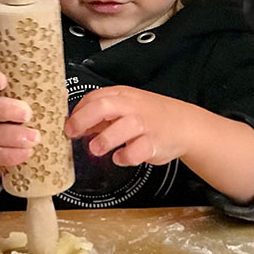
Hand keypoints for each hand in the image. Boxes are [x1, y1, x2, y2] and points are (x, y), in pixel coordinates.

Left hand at [64, 86, 196, 166]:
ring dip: (105, 139)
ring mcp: (145, 124)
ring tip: (95, 149)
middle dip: (84, 119)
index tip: (68, 125)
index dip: (77, 111)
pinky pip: (138, 149)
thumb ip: (101, 115)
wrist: (184, 124)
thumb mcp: (125, 108)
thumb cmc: (151, 116)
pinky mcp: (155, 142)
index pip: (94, 97)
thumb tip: (75, 125)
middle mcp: (132, 106)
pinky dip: (126, 155)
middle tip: (72, 132)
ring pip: (123, 126)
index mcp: (122, 95)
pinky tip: (119, 157)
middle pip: (105, 105)